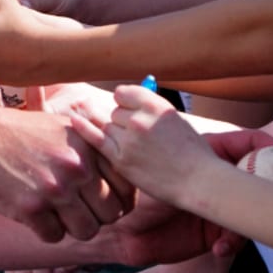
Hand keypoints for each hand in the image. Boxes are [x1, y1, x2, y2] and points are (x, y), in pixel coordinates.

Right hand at [0, 103, 135, 242]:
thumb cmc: (22, 132)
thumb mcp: (64, 127)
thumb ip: (94, 148)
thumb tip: (125, 178)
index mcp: (89, 147)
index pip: (126, 188)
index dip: (119, 200)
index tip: (104, 203)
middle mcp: (77, 167)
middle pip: (111, 214)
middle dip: (97, 217)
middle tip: (78, 211)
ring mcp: (54, 189)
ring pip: (87, 231)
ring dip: (73, 228)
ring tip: (57, 214)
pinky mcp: (30, 208)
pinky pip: (55, 237)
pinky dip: (46, 230)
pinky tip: (34, 213)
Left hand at [70, 85, 219, 208]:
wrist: (199, 179)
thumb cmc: (190, 150)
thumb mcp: (173, 118)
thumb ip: (148, 107)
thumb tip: (123, 98)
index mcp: (155, 104)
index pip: (123, 93)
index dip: (126, 104)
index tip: (133, 113)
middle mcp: (140, 118)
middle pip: (115, 112)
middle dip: (122, 122)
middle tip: (142, 139)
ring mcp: (129, 138)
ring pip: (108, 127)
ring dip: (116, 135)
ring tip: (137, 149)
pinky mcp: (121, 159)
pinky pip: (96, 139)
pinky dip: (84, 128)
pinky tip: (73, 118)